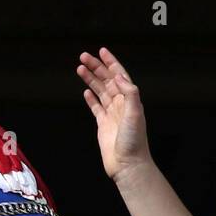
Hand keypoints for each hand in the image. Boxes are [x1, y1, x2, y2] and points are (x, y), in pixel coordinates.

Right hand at [77, 47, 152, 183]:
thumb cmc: (134, 141)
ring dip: (91, 79)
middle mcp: (121, 105)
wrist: (127, 164)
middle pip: (107, 80)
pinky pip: (96, 107)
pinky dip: (91, 98)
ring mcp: (111, 114)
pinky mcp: (103, 125)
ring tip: (80, 68)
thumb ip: (129, 93)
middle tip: (84, 56)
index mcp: (129, 100)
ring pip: (100, 91)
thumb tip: (119, 76)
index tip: (102, 51)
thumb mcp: (135, 113)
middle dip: (96, 67)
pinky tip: (85, 90)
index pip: (119, 75)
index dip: (111, 63)